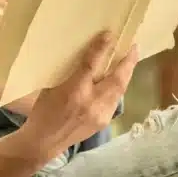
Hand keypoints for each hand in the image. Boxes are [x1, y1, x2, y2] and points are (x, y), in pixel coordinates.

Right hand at [21, 32, 138, 158]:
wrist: (44, 141)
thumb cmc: (43, 111)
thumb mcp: (51, 87)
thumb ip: (71, 73)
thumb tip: (87, 57)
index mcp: (73, 91)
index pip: (91, 65)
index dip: (101, 48)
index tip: (109, 35)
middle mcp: (91, 103)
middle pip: (116, 79)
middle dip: (128, 62)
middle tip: (134, 47)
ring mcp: (100, 114)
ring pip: (120, 90)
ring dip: (126, 74)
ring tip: (130, 60)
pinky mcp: (104, 122)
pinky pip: (115, 100)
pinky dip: (118, 88)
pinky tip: (119, 81)